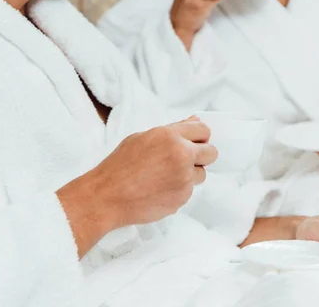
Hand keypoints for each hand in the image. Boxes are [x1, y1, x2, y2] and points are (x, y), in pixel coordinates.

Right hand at [57, 118, 216, 256]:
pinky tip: (159, 189)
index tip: (196, 142)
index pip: (203, 130)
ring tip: (165, 177)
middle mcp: (181, 155)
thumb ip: (171, 130)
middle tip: (186, 160)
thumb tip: (193, 121)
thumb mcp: (141, 138)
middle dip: (202, 155)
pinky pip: (189, 191)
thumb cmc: (119, 166)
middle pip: (211, 152)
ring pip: (201, 174)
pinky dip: (178, 190)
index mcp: (170, 136)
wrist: (107, 196)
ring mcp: (184, 178)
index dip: (200, 136)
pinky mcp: (182, 198)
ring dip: (190, 175)